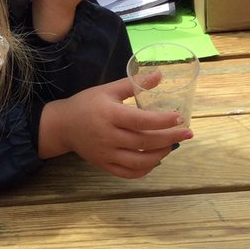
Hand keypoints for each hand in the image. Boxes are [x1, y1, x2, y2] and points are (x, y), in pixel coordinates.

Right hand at [39, 79, 192, 177]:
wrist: (62, 125)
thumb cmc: (86, 104)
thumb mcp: (108, 90)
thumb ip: (133, 83)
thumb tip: (159, 75)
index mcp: (110, 115)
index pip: (141, 120)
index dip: (163, 121)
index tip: (179, 118)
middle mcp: (108, 136)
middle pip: (144, 142)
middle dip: (169, 138)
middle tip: (187, 134)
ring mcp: (106, 153)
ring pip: (139, 161)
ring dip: (160, 155)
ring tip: (172, 146)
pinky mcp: (104, 164)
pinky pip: (128, 173)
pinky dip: (145, 170)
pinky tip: (155, 160)